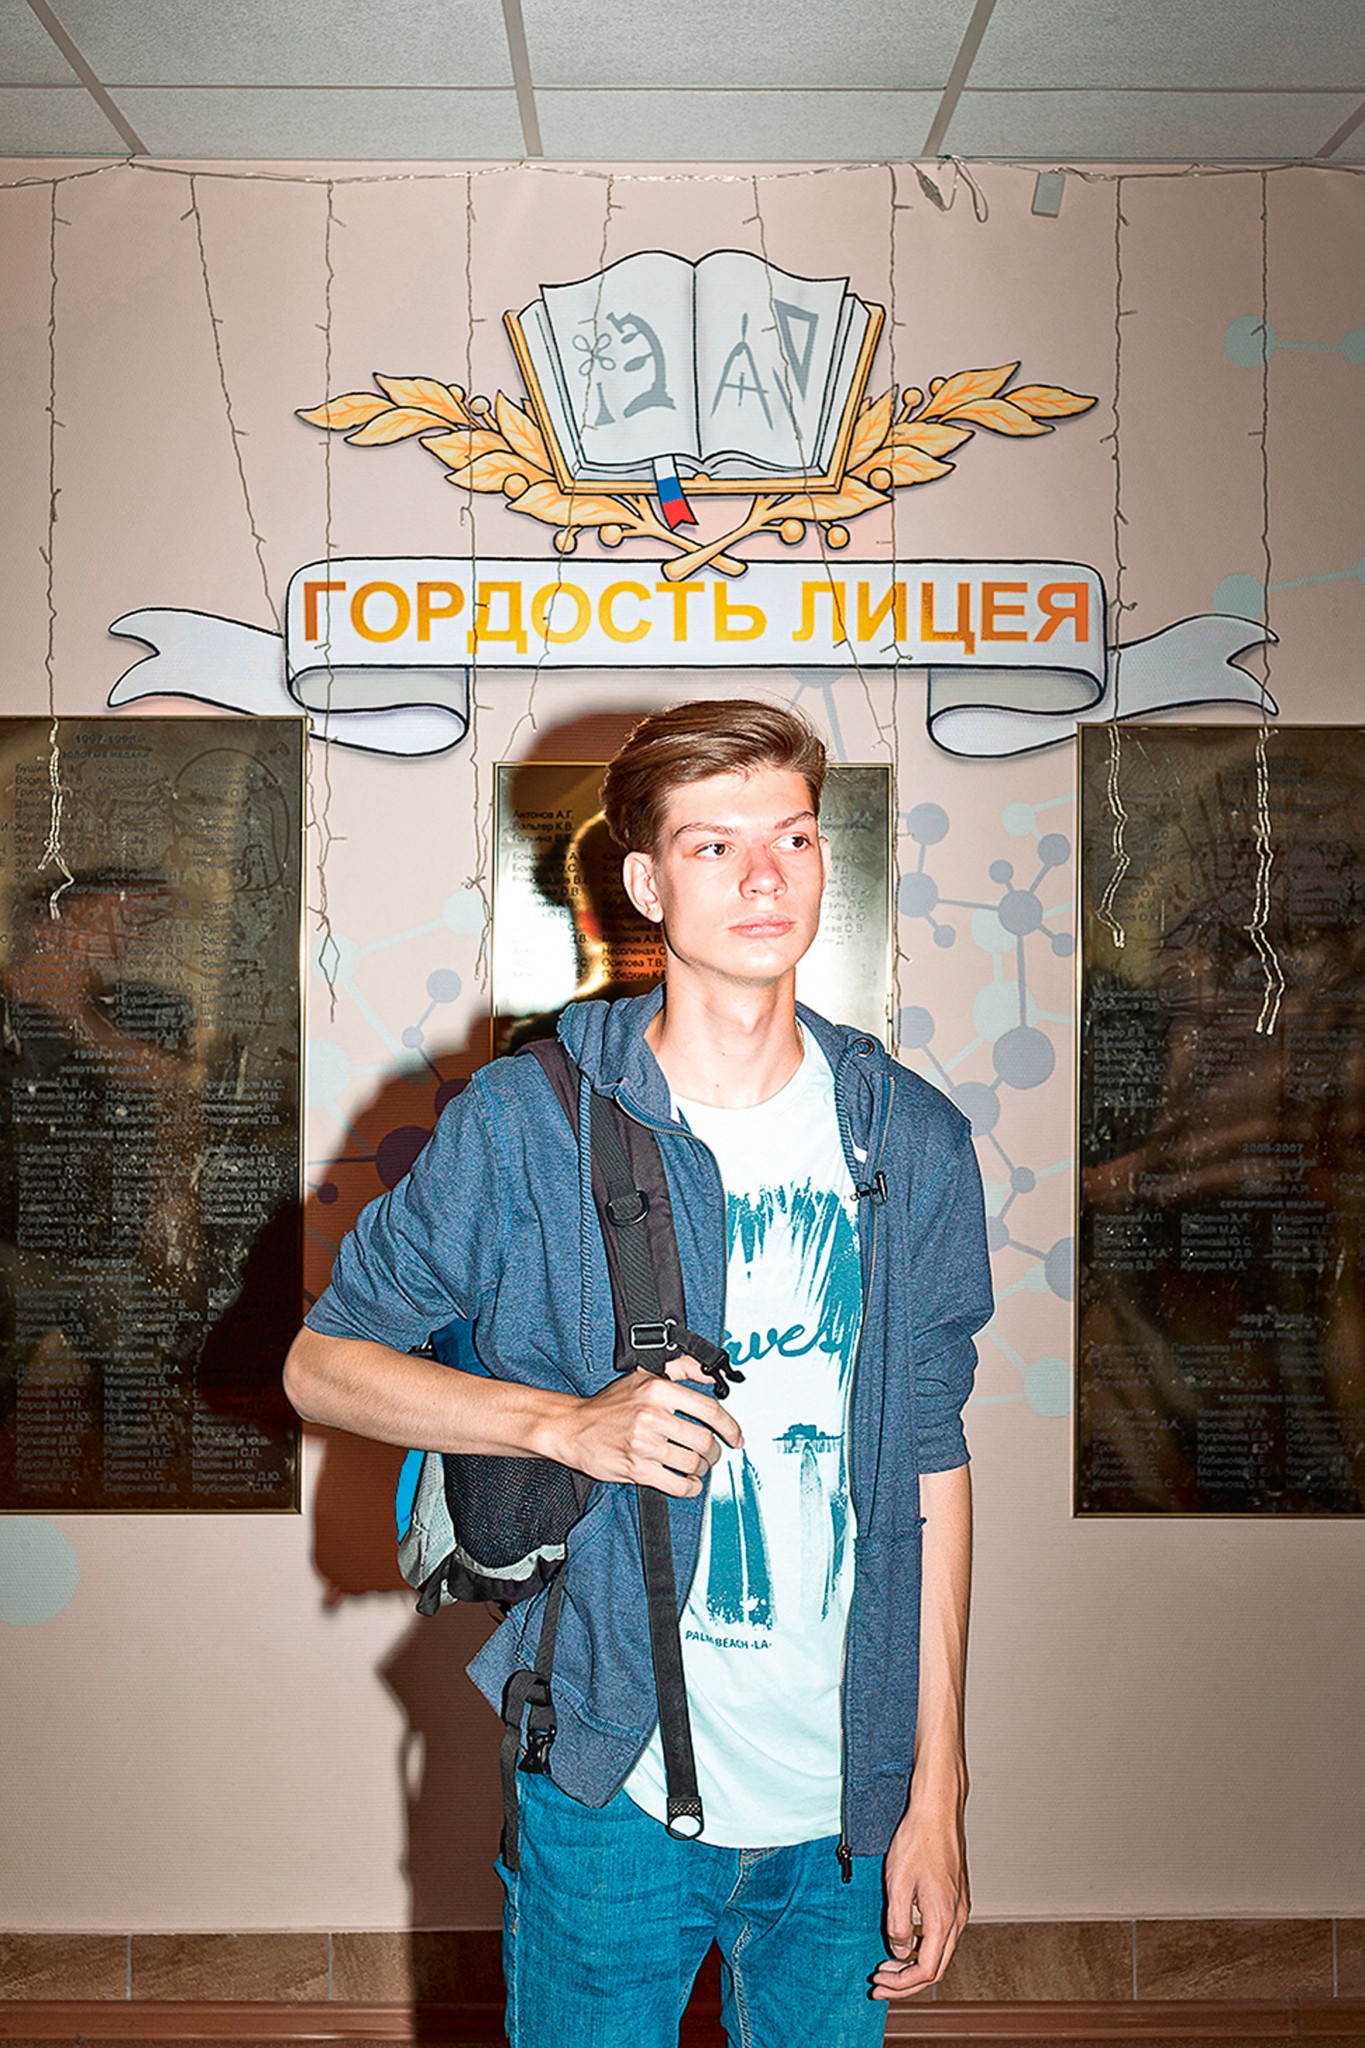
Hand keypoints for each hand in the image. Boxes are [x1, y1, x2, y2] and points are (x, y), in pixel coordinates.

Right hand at [553, 1356, 742, 1498]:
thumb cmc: (608, 1404)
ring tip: (697, 1466)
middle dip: (714, 1452)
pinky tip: (689, 1482)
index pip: (709, 1409)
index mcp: (658, 1390)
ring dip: (701, 1469)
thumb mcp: (643, 1376)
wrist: (572, 1428)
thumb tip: (708, 1372)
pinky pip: (676, 1484)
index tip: (736, 1436)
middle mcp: (651, 1415)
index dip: (730, 1426)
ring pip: (692, 1463)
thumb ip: (680, 1369)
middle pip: (704, 1440)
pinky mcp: (636, 1468)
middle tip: (712, 1454)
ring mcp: (643, 1444)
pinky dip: (689, 1487)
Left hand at [871, 1788, 969, 1999]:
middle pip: (935, 1968)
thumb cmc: (918, 1841)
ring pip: (939, 1951)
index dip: (901, 1985)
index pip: (926, 1971)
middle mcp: (957, 1918)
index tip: (879, 1985)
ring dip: (913, 1963)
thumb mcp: (897, 1885)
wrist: (937, 1810)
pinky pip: (942, 1933)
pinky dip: (922, 1945)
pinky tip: (904, 1937)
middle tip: (879, 1981)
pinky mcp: (956, 1897)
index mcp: (943, 1919)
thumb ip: (897, 1924)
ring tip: (886, 1963)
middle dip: (906, 1981)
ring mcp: (959, 1908)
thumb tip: (898, 1951)